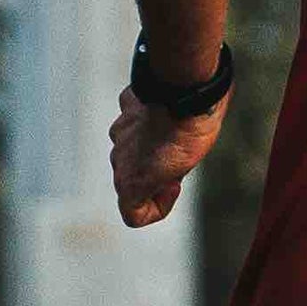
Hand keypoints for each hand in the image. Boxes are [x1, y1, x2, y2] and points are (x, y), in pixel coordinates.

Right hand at [109, 86, 224, 227]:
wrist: (183, 91)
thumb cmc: (189, 134)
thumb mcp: (182, 170)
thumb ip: (162, 176)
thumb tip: (161, 172)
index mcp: (129, 180)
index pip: (133, 214)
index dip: (158, 208)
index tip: (174, 187)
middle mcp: (117, 156)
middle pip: (132, 180)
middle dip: (157, 179)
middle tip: (181, 164)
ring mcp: (119, 130)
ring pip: (132, 151)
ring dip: (152, 152)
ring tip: (177, 141)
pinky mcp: (127, 108)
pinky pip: (134, 122)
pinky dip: (150, 124)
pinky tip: (169, 118)